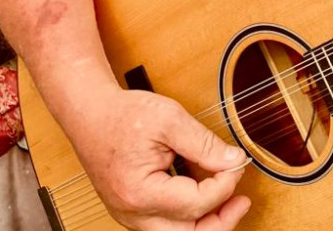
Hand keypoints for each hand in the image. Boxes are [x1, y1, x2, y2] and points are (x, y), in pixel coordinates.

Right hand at [68, 87, 251, 229]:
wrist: (90, 113)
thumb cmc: (124, 114)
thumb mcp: (169, 118)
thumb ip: (203, 143)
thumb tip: (233, 160)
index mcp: (140, 193)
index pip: (195, 205)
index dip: (224, 186)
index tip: (237, 164)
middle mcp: (132, 213)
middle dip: (219, 222)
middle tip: (242, 201)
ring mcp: (130, 215)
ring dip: (204, 223)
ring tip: (227, 200)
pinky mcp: (132, 211)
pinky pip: (165, 226)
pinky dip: (188, 217)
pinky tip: (204, 197)